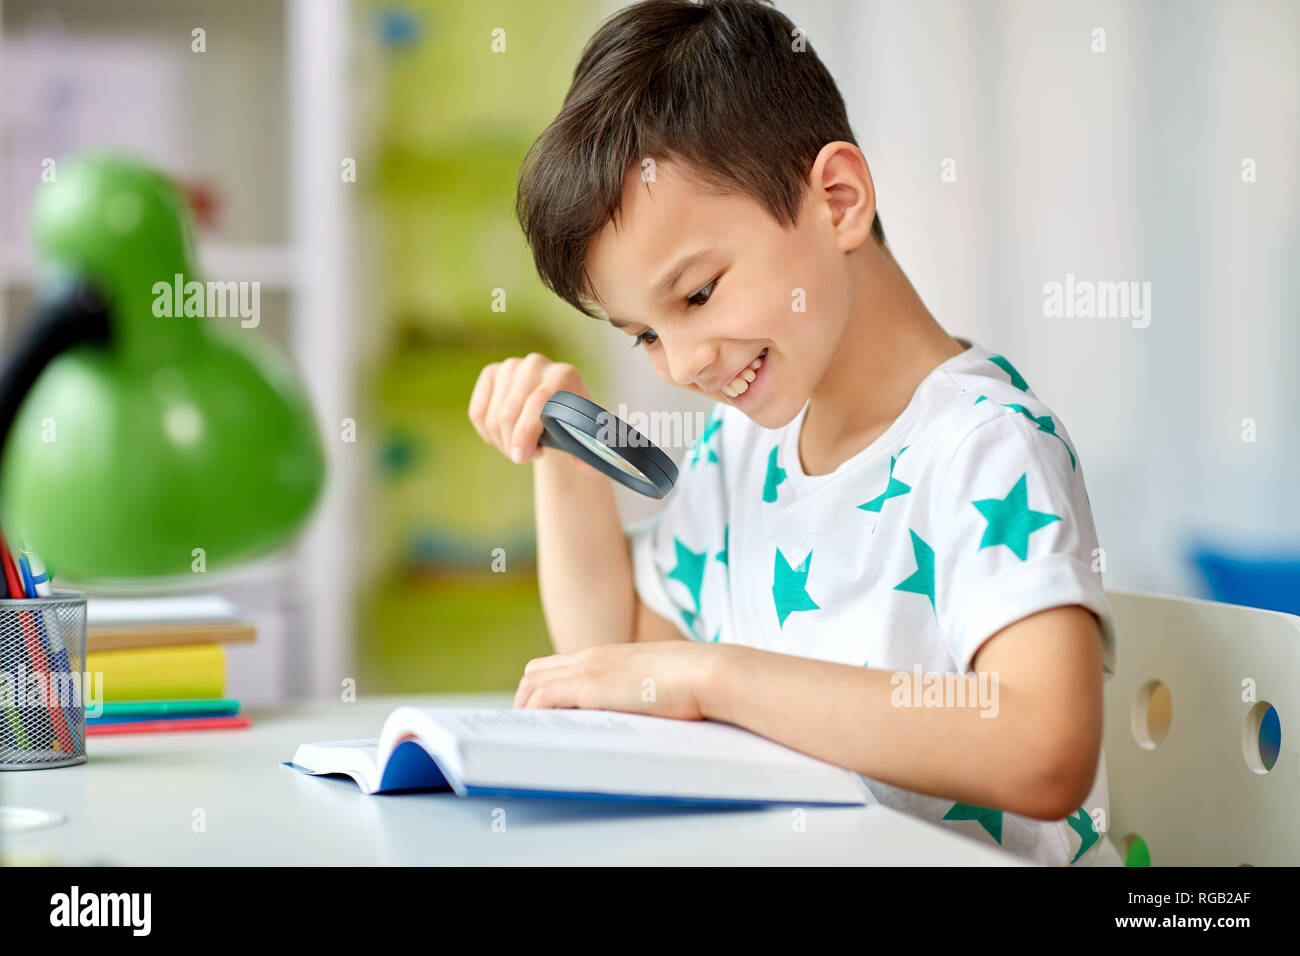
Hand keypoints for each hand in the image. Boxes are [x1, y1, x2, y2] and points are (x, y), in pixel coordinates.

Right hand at [467, 353, 591, 463]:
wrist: (557, 414)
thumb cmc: (574, 429)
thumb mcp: (589, 443)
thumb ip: (592, 456)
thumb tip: (585, 464)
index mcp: (564, 374)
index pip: (537, 403)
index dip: (525, 433)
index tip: (521, 458)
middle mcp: (536, 364)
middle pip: (510, 412)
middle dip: (513, 444)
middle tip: (525, 458)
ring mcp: (511, 366)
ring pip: (492, 417)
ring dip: (503, 442)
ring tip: (522, 448)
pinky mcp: (492, 373)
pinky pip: (477, 413)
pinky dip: (488, 434)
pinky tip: (506, 437)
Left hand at [513, 641, 720, 720]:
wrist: (708, 673)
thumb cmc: (696, 683)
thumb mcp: (659, 685)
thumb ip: (639, 694)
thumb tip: (638, 717)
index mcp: (609, 656)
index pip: (557, 667)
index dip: (544, 691)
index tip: (543, 718)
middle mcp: (593, 657)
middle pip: (535, 672)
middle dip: (527, 701)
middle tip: (532, 733)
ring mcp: (589, 669)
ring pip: (531, 684)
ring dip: (526, 711)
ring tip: (529, 742)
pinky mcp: (589, 685)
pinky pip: (542, 699)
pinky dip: (534, 717)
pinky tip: (540, 738)